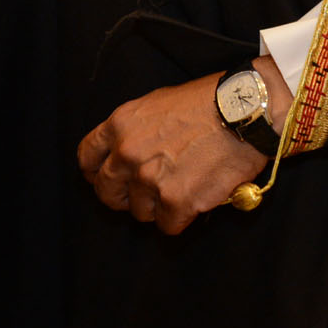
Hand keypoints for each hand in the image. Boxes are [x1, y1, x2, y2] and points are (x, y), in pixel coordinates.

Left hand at [76, 73, 268, 233]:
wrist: (241, 111)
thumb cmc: (205, 102)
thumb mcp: (156, 103)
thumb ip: (133, 130)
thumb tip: (125, 153)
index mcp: (120, 124)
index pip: (87, 157)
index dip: (95, 172)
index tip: (103, 178)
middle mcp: (128, 153)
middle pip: (106, 192)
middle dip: (122, 196)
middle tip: (143, 193)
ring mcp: (150, 179)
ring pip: (139, 212)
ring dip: (157, 206)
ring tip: (180, 187)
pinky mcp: (176, 202)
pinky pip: (167, 226)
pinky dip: (180, 218)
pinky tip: (194, 198)